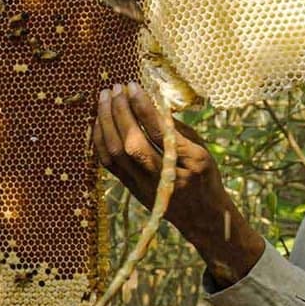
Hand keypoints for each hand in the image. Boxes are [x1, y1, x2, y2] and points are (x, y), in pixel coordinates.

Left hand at [93, 82, 264, 286]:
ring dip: (106, 122)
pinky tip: (99, 120)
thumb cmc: (205, 178)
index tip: (132, 87)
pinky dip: (100, 139)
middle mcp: (163, 177)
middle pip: (132, 143)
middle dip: (120, 112)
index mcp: (188, 163)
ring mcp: (143, 186)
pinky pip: (108, 162)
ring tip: (104, 98)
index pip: (159, 133)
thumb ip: (177, 130)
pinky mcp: (131, 188)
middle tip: (115, 88)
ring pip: (115, 153)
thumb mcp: (202, 152)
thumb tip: (150, 103)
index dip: (142, 108)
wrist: (201, 218)